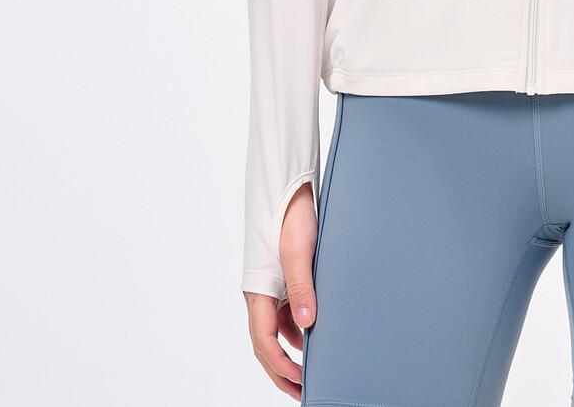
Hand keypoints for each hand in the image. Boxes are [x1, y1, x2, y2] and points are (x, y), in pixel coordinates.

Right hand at [243, 182, 317, 394]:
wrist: (292, 187)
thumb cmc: (293, 216)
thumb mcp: (300, 251)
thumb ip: (303, 288)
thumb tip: (308, 326)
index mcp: (258, 291)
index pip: (263, 342)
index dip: (280, 366)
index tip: (300, 381)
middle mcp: (261, 294)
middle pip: (265, 345)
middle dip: (282, 371)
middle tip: (302, 392)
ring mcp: (271, 288)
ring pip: (275, 332)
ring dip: (290, 354)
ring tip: (311, 372)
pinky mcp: (282, 280)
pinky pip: (285, 315)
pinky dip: (297, 331)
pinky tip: (314, 338)